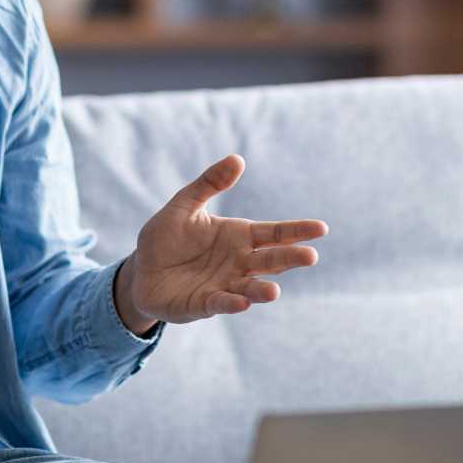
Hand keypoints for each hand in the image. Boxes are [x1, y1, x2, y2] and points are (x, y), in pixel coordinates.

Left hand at [118, 154, 326, 326]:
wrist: (141, 270)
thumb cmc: (167, 237)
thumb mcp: (184, 205)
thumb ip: (209, 184)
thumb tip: (237, 159)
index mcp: (239, 236)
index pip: (275, 233)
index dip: (297, 231)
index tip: (321, 228)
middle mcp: (239, 262)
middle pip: (270, 260)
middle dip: (290, 259)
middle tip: (311, 256)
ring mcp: (224, 284)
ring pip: (250, 287)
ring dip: (262, 290)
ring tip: (273, 292)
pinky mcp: (204, 304)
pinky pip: (221, 303)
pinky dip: (231, 303)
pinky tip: (242, 303)